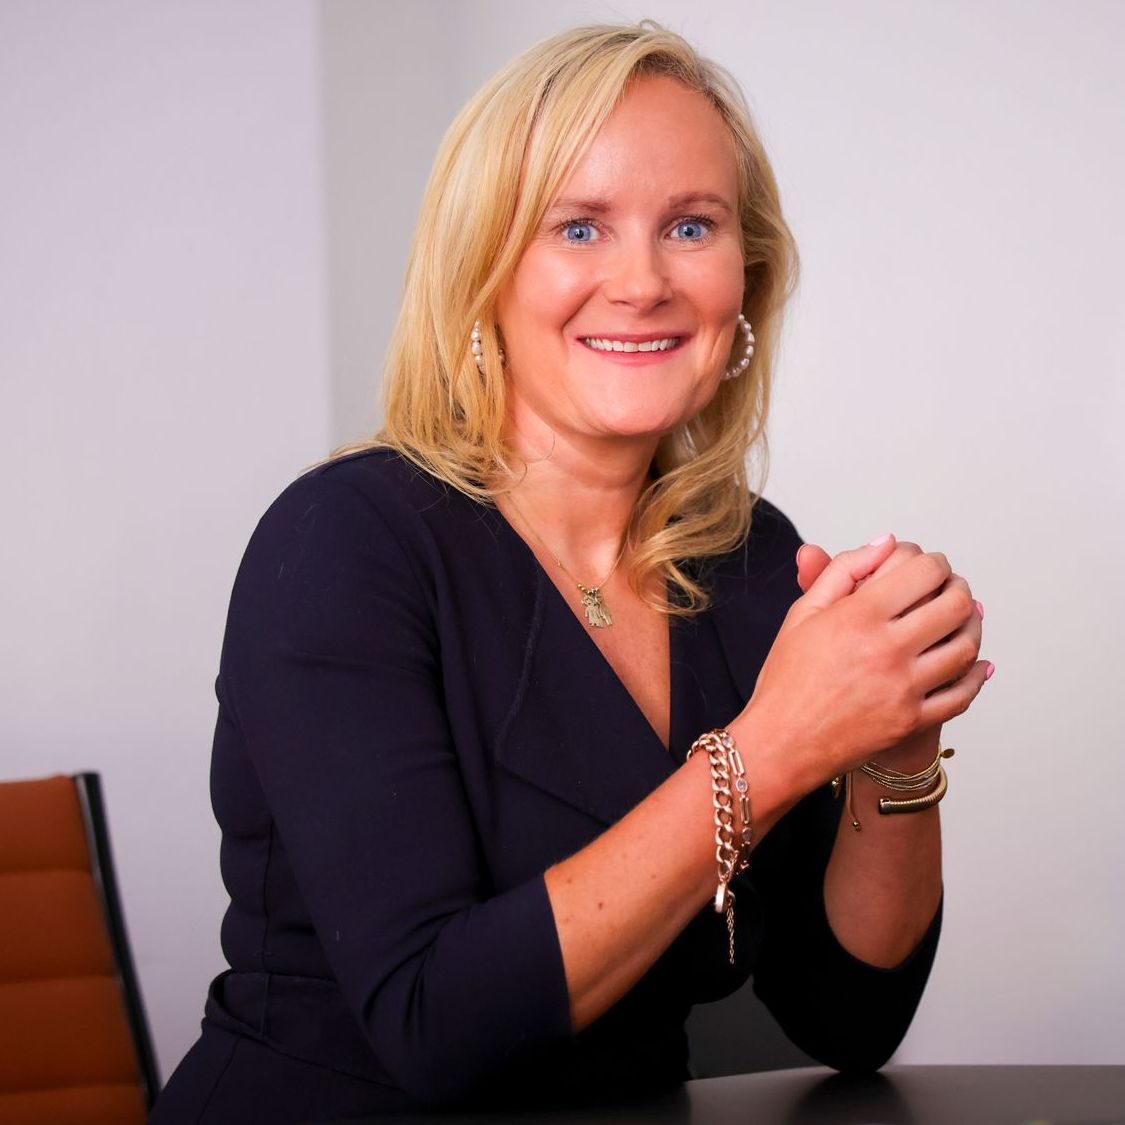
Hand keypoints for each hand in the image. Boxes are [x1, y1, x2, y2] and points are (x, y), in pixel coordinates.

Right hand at [794, 538, 985, 769]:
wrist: (781, 741)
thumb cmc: (787, 678)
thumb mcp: (802, 613)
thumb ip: (842, 570)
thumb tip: (885, 543)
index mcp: (858, 616)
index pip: (924, 571)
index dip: (933, 561)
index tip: (929, 565)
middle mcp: (887, 649)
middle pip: (955, 604)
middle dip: (958, 588)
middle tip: (950, 588)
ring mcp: (904, 688)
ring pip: (966, 647)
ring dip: (972, 627)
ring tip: (961, 621)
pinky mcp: (913, 720)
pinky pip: (962, 694)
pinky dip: (976, 676)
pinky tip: (974, 664)